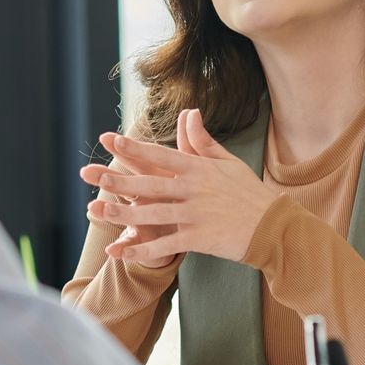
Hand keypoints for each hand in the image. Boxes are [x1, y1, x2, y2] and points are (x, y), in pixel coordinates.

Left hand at [79, 108, 278, 264]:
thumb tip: (190, 112)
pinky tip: (120, 251)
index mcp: (198, 169)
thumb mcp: (227, 162)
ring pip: (152, 213)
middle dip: (119, 179)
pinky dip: (141, 250)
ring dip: (123, 213)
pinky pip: (164, 245)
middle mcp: (193, 190)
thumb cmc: (248, 192)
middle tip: (92, 174)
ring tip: (97, 210)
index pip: (161, 155)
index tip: (112, 140)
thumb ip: (203, 141)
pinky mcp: (198, 238)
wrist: (272, 226)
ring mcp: (195, 215)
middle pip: (150, 183)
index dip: (135, 148)